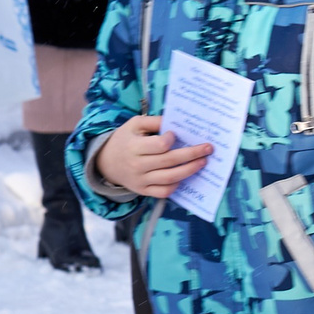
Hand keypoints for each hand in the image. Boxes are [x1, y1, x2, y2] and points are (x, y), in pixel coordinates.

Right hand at [93, 116, 212, 198]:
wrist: (105, 162)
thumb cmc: (125, 139)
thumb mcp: (134, 125)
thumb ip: (153, 121)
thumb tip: (175, 121)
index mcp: (134, 146)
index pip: (159, 145)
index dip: (170, 139)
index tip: (176, 135)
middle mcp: (137, 165)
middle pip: (170, 161)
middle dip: (192, 154)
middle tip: (208, 148)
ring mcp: (140, 180)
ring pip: (170, 178)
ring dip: (190, 170)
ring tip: (203, 162)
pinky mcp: (143, 190)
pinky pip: (164, 192)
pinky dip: (176, 185)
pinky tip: (185, 176)